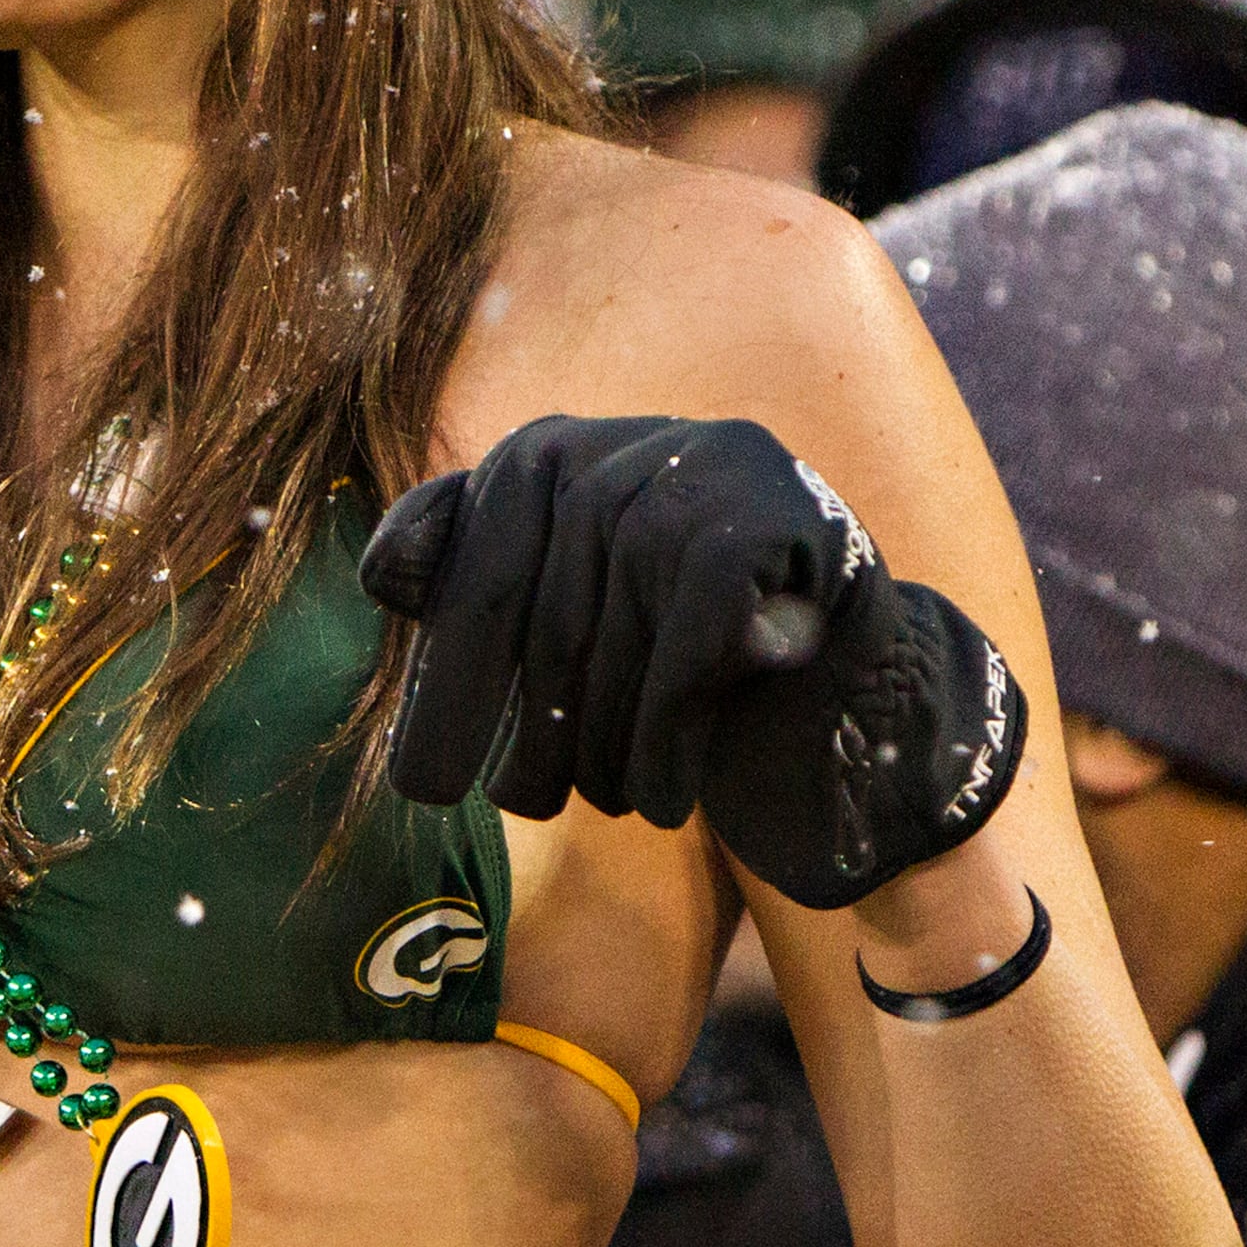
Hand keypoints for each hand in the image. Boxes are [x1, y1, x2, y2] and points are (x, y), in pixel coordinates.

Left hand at [361, 416, 1023, 909]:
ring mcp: (705, 464)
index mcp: (557, 451)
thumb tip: (384, 572)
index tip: (420, 783)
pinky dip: (666, 736)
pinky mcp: (775, 516)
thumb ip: (485, 583)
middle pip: (524, 602)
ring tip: (604, 800)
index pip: (466, 556)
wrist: (863, 703)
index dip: (446, 676)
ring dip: (596, 745)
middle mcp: (624, 439)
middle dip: (506, 720)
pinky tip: (662, 798)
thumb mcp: (577, 627)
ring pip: (604, 635)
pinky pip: (684, 648)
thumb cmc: (693, 672)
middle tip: (487, 808)